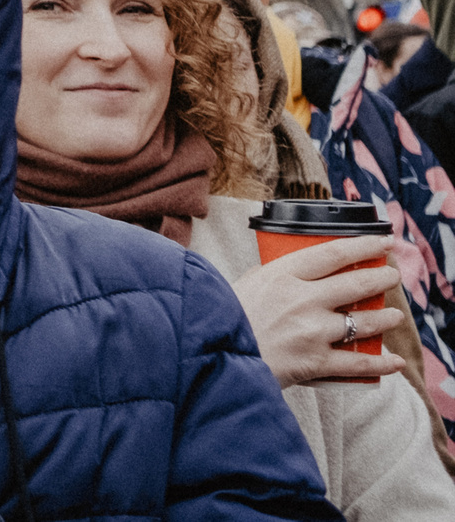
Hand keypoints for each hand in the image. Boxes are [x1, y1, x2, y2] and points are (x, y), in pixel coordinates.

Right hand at [229, 235, 408, 386]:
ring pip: (364, 321)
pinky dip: (381, 363)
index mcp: (281, 275)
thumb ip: (270, 275)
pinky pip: (358, 362)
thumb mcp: (244, 283)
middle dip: (382, 279)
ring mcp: (312, 331)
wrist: (211, 355)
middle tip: (391, 276)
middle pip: (355, 284)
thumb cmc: (223, 317)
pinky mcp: (315, 362)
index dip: (364, 246)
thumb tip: (289, 269)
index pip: (333, 254)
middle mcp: (302, 299)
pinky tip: (393, 361)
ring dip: (386, 317)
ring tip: (394, 315)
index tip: (382, 242)